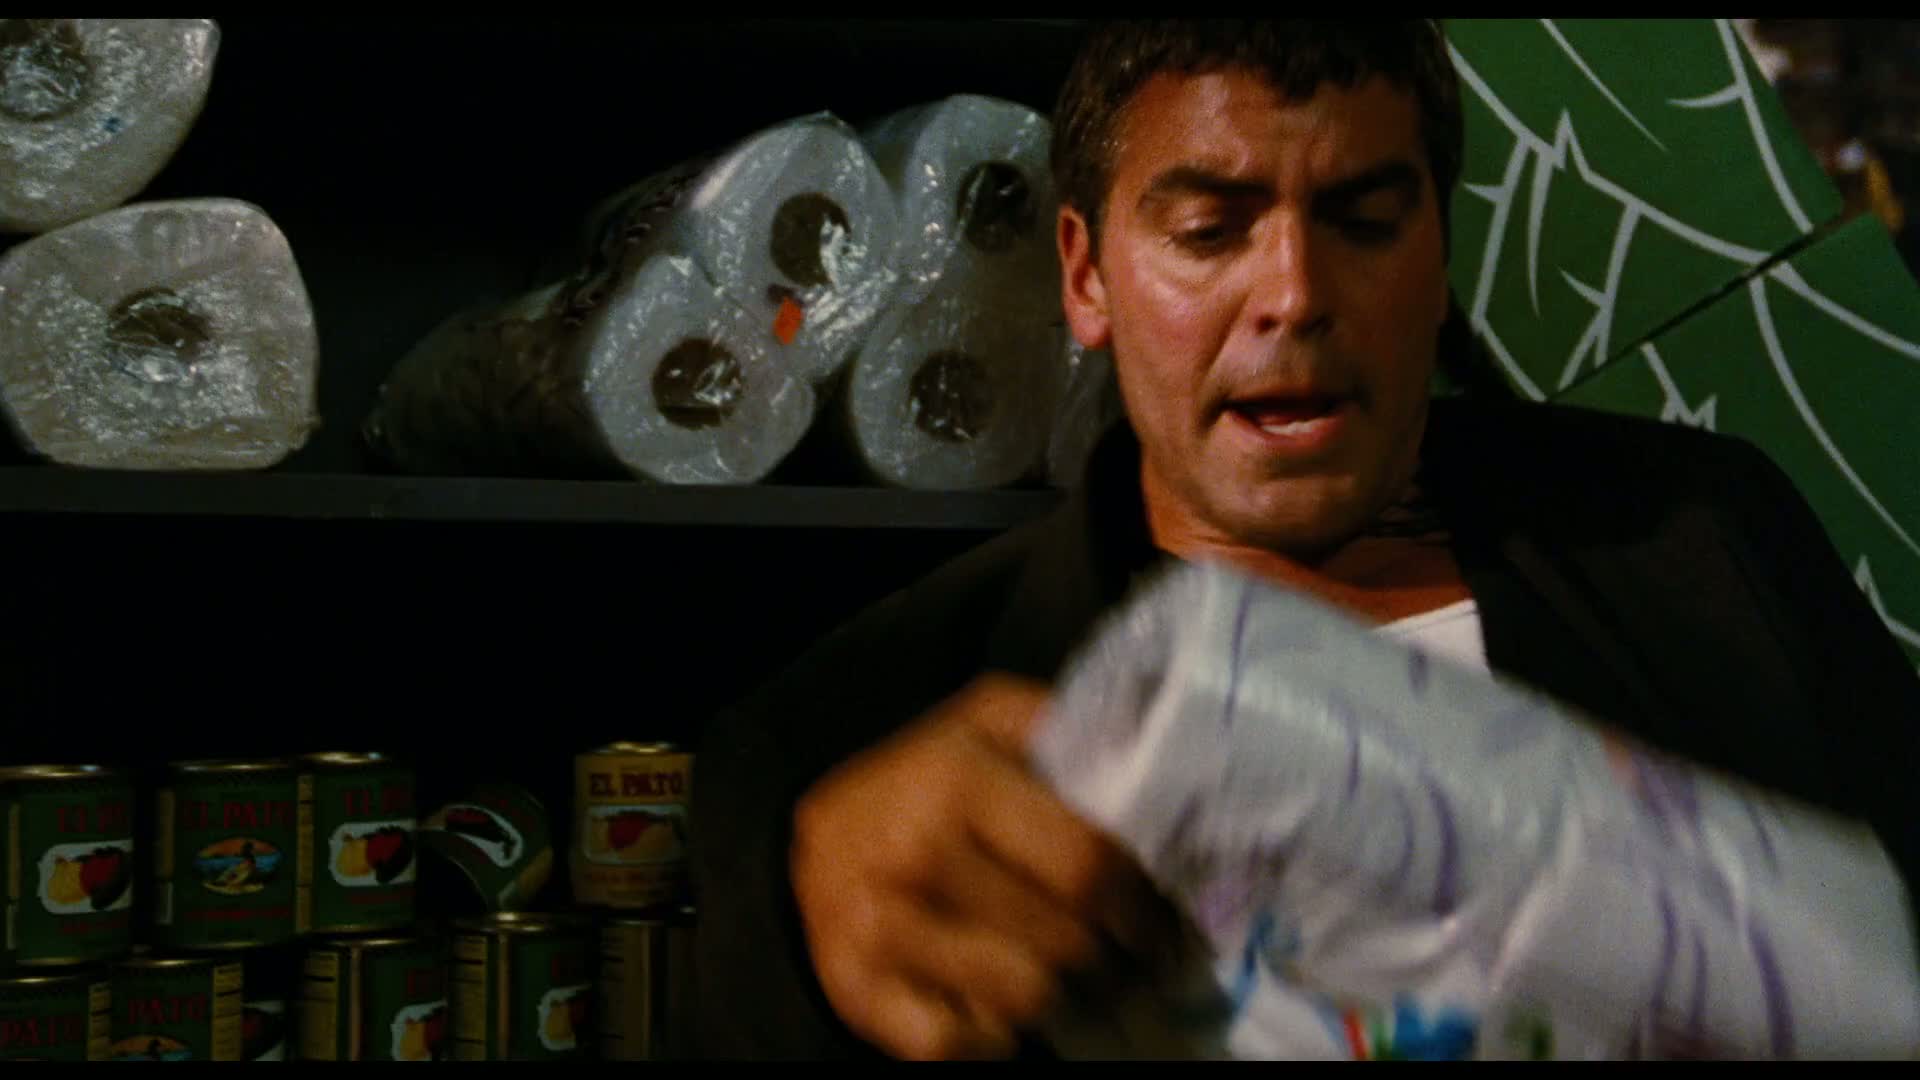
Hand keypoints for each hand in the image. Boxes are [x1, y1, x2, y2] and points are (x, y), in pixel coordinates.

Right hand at [791, 673, 1170, 1059]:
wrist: (815, 844)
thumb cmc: (923, 782)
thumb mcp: (988, 724)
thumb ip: (1064, 728)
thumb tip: (1153, 761)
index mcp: (955, 780)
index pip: (1087, 864)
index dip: (1144, 908)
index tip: (1169, 930)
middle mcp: (913, 854)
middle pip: (1065, 942)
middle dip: (1118, 964)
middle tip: (1135, 966)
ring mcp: (878, 930)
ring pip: (1024, 1001)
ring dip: (1066, 1001)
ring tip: (1079, 983)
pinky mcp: (857, 993)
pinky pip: (963, 1044)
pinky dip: (995, 1036)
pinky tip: (1001, 1004)